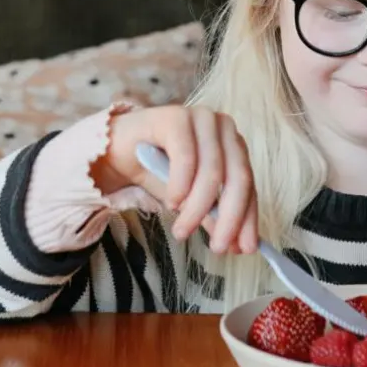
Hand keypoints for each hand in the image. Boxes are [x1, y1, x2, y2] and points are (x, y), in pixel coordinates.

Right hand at [91, 104, 258, 254]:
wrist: (117, 150)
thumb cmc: (156, 169)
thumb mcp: (190, 199)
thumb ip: (213, 214)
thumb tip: (236, 244)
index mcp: (233, 144)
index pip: (248, 184)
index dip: (248, 218)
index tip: (243, 249)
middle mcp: (223, 127)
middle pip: (237, 178)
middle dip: (229, 218)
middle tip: (217, 247)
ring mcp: (200, 118)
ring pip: (212, 171)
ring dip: (198, 208)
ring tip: (182, 230)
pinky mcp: (175, 117)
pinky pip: (185, 157)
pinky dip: (181, 185)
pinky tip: (172, 203)